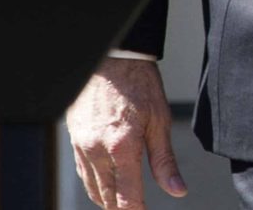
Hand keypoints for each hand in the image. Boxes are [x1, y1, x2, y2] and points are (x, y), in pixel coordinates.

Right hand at [65, 57, 186, 206]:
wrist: (113, 58)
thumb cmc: (138, 83)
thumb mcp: (160, 120)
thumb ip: (165, 160)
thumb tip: (177, 189)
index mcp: (122, 148)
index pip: (127, 199)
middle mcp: (97, 151)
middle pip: (108, 198)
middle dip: (124, 209)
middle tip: (138, 209)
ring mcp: (82, 147)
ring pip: (93, 189)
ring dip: (109, 200)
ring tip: (125, 203)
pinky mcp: (75, 141)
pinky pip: (83, 173)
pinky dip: (96, 184)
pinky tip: (108, 185)